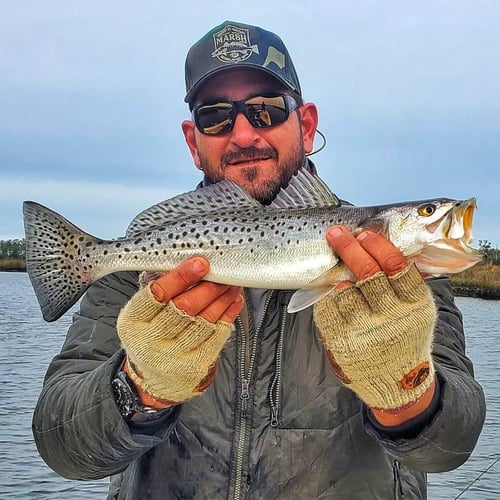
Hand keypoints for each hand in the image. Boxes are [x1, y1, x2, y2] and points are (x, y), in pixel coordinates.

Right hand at [117, 257, 242, 405]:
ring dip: (222, 298)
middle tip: (220, 273)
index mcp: (133, 321)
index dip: (181, 277)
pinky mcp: (195, 365)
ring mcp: (174, 356)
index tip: (200, 263)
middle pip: (185, 307)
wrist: (154, 377)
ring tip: (230, 283)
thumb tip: (188, 263)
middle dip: (207, 286)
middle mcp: (151, 340)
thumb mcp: (142, 314)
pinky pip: (217, 335)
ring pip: (205, 320)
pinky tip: (233, 301)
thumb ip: (159, 290)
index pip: (157, 294)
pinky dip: (228, 314)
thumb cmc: (149, 335)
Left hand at [313, 226, 436, 422]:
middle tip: (337, 233)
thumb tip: (378, 243)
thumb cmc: (404, 335)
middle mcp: (391, 318)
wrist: (396, 382)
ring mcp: (365, 332)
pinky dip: (328, 297)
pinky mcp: (342, 342)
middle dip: (350, 248)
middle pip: (367, 274)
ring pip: (344, 290)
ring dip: (340, 277)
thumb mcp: (416, 310)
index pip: (397, 267)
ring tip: (341, 274)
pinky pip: (327, 308)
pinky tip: (335, 296)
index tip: (365, 234)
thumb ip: (403, 282)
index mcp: (415, 305)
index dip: (379, 246)